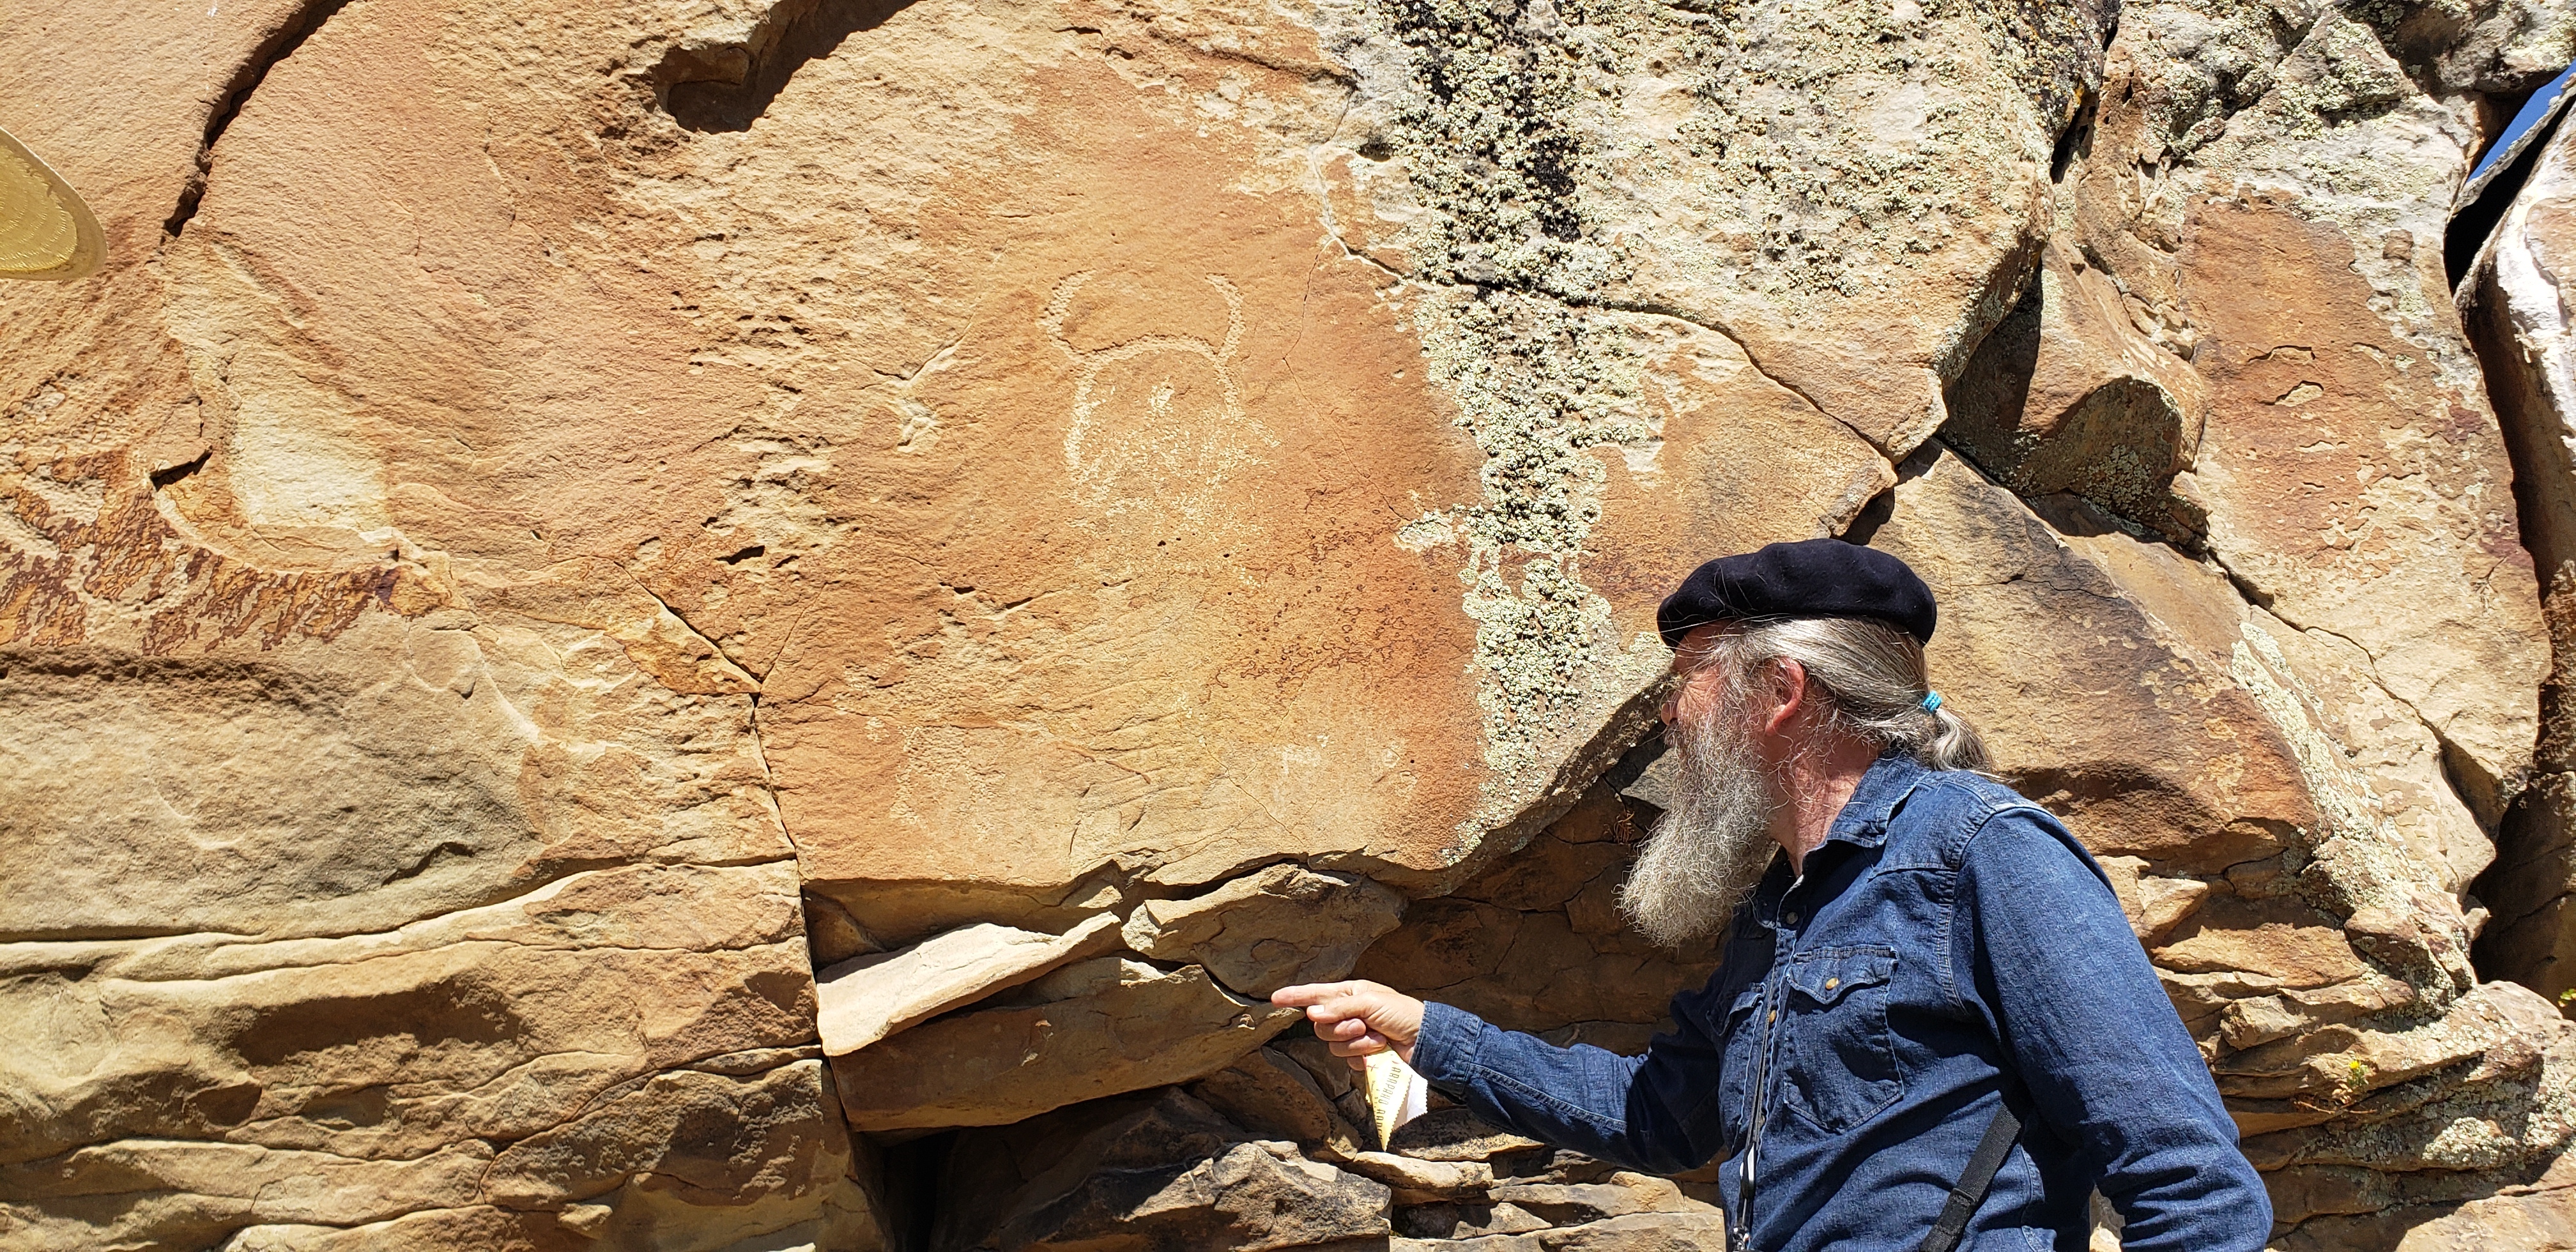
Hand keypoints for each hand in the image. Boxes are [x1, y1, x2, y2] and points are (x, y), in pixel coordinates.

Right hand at [1270, 980, 1425, 1069]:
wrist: (1425, 1040)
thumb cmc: (1402, 1014)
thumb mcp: (1371, 1002)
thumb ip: (1340, 1007)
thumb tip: (1312, 1013)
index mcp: (1350, 994)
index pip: (1316, 994)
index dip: (1295, 996)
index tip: (1275, 998)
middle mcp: (1349, 1013)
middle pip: (1321, 1026)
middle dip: (1341, 1028)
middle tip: (1362, 1026)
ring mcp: (1355, 1035)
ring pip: (1333, 1044)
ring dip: (1356, 1043)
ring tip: (1377, 1038)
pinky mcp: (1361, 1055)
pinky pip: (1345, 1059)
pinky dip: (1361, 1056)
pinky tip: (1376, 1052)